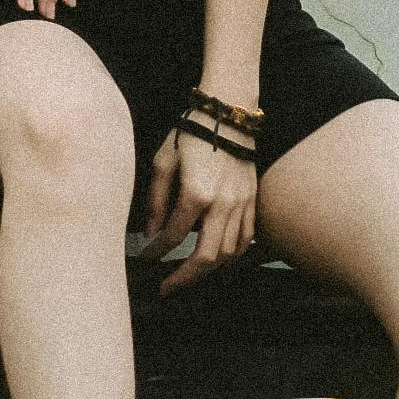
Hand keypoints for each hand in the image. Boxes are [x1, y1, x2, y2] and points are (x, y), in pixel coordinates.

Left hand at [139, 120, 257, 294]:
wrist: (227, 111)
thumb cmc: (191, 132)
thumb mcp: (163, 161)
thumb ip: (156, 201)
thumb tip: (152, 233)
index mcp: (196, 194)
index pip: (173, 237)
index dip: (156, 251)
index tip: (146, 256)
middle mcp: (222, 204)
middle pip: (205, 258)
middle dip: (184, 278)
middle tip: (167, 287)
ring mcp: (242, 204)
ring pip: (229, 254)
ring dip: (208, 270)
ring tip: (190, 274)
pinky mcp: (253, 200)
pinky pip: (247, 239)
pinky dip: (233, 255)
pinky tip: (218, 258)